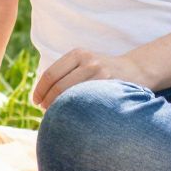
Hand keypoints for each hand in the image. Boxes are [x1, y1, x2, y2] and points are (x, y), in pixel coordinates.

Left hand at [31, 48, 150, 109]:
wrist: (135, 70)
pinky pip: (87, 102)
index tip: (36, 102)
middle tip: (45, 112)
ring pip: (71, 96)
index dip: (40, 91)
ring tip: (58, 116)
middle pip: (59, 87)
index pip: (50, 74)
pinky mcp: (111, 86)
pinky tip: (74, 117)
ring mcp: (101, 73)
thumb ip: (65, 72)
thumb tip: (40, 94)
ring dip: (61, 109)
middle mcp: (88, 61)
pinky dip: (77, 111)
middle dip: (48, 102)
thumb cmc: (102, 71)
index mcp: (77, 53)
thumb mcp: (84, 62)